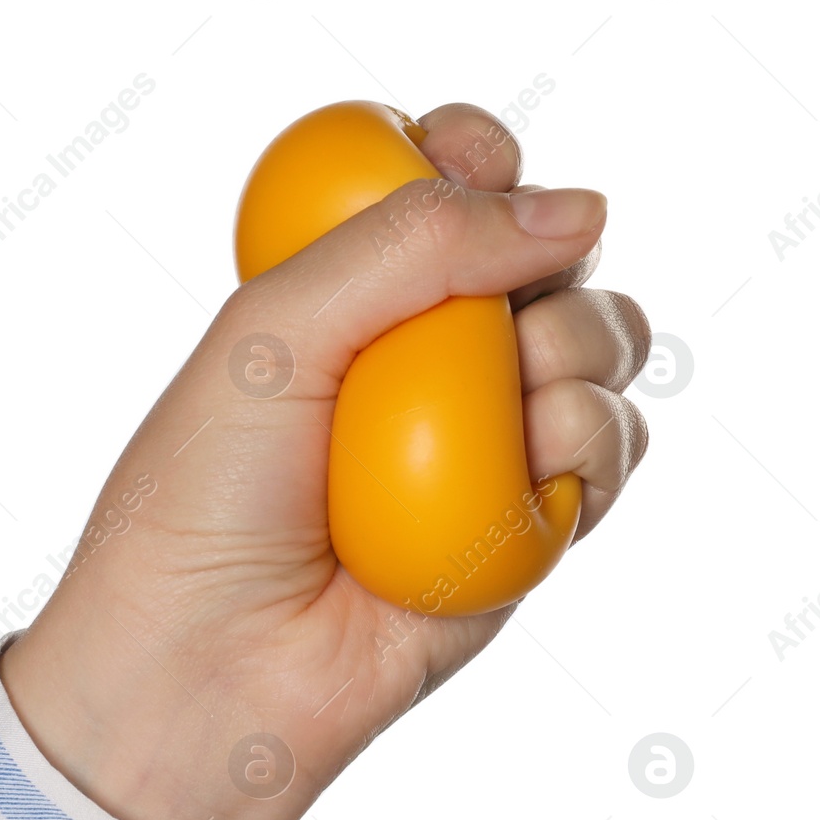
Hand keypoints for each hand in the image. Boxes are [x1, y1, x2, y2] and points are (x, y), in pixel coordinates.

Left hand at [0, 103, 650, 819]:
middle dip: (548, 254)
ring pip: (603, 341)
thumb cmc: (206, 496)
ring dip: (578, 346)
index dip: (479, 154)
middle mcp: (425, 361)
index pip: (448, 185)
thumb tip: (574, 207)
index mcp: (350, 296)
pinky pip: (613, 448)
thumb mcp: (277, 329)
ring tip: (505, 403)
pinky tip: (533, 471)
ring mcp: (481, 442)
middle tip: (483, 316)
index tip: (475, 157)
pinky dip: (591, 443)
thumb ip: (413, 243)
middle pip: (551, 251)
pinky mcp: (525, 526)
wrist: (206, 665)